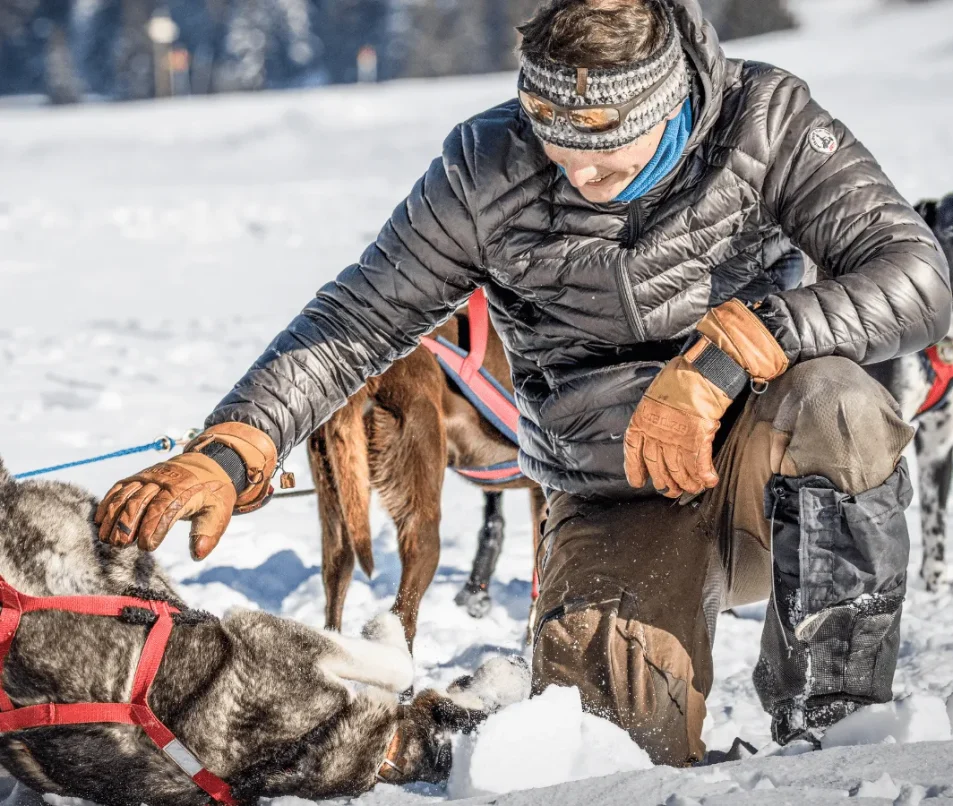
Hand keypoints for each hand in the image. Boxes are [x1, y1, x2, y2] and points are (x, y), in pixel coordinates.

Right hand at [95, 421, 276, 559]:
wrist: (208, 464)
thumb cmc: (213, 493)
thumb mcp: (219, 511)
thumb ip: (208, 532)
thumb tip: (197, 555)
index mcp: (184, 489)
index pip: (165, 508)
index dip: (154, 527)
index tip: (147, 546)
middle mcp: (163, 480)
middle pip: (140, 501)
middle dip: (128, 524)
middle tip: (120, 545)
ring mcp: (148, 476)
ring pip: (126, 495)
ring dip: (113, 517)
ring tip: (106, 538)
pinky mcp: (138, 477)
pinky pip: (119, 488)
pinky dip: (107, 502)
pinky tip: (99, 521)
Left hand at [624, 355, 726, 496]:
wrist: (701, 370)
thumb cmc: (681, 379)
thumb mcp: (657, 396)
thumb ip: (655, 417)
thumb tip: (657, 432)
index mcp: (642, 421)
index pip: (632, 451)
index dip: (634, 470)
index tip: (637, 482)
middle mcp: (656, 433)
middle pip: (657, 466)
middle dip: (665, 483)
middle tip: (671, 492)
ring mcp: (676, 437)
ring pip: (679, 470)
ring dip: (687, 483)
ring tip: (692, 489)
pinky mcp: (697, 438)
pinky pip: (699, 464)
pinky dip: (704, 475)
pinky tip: (709, 481)